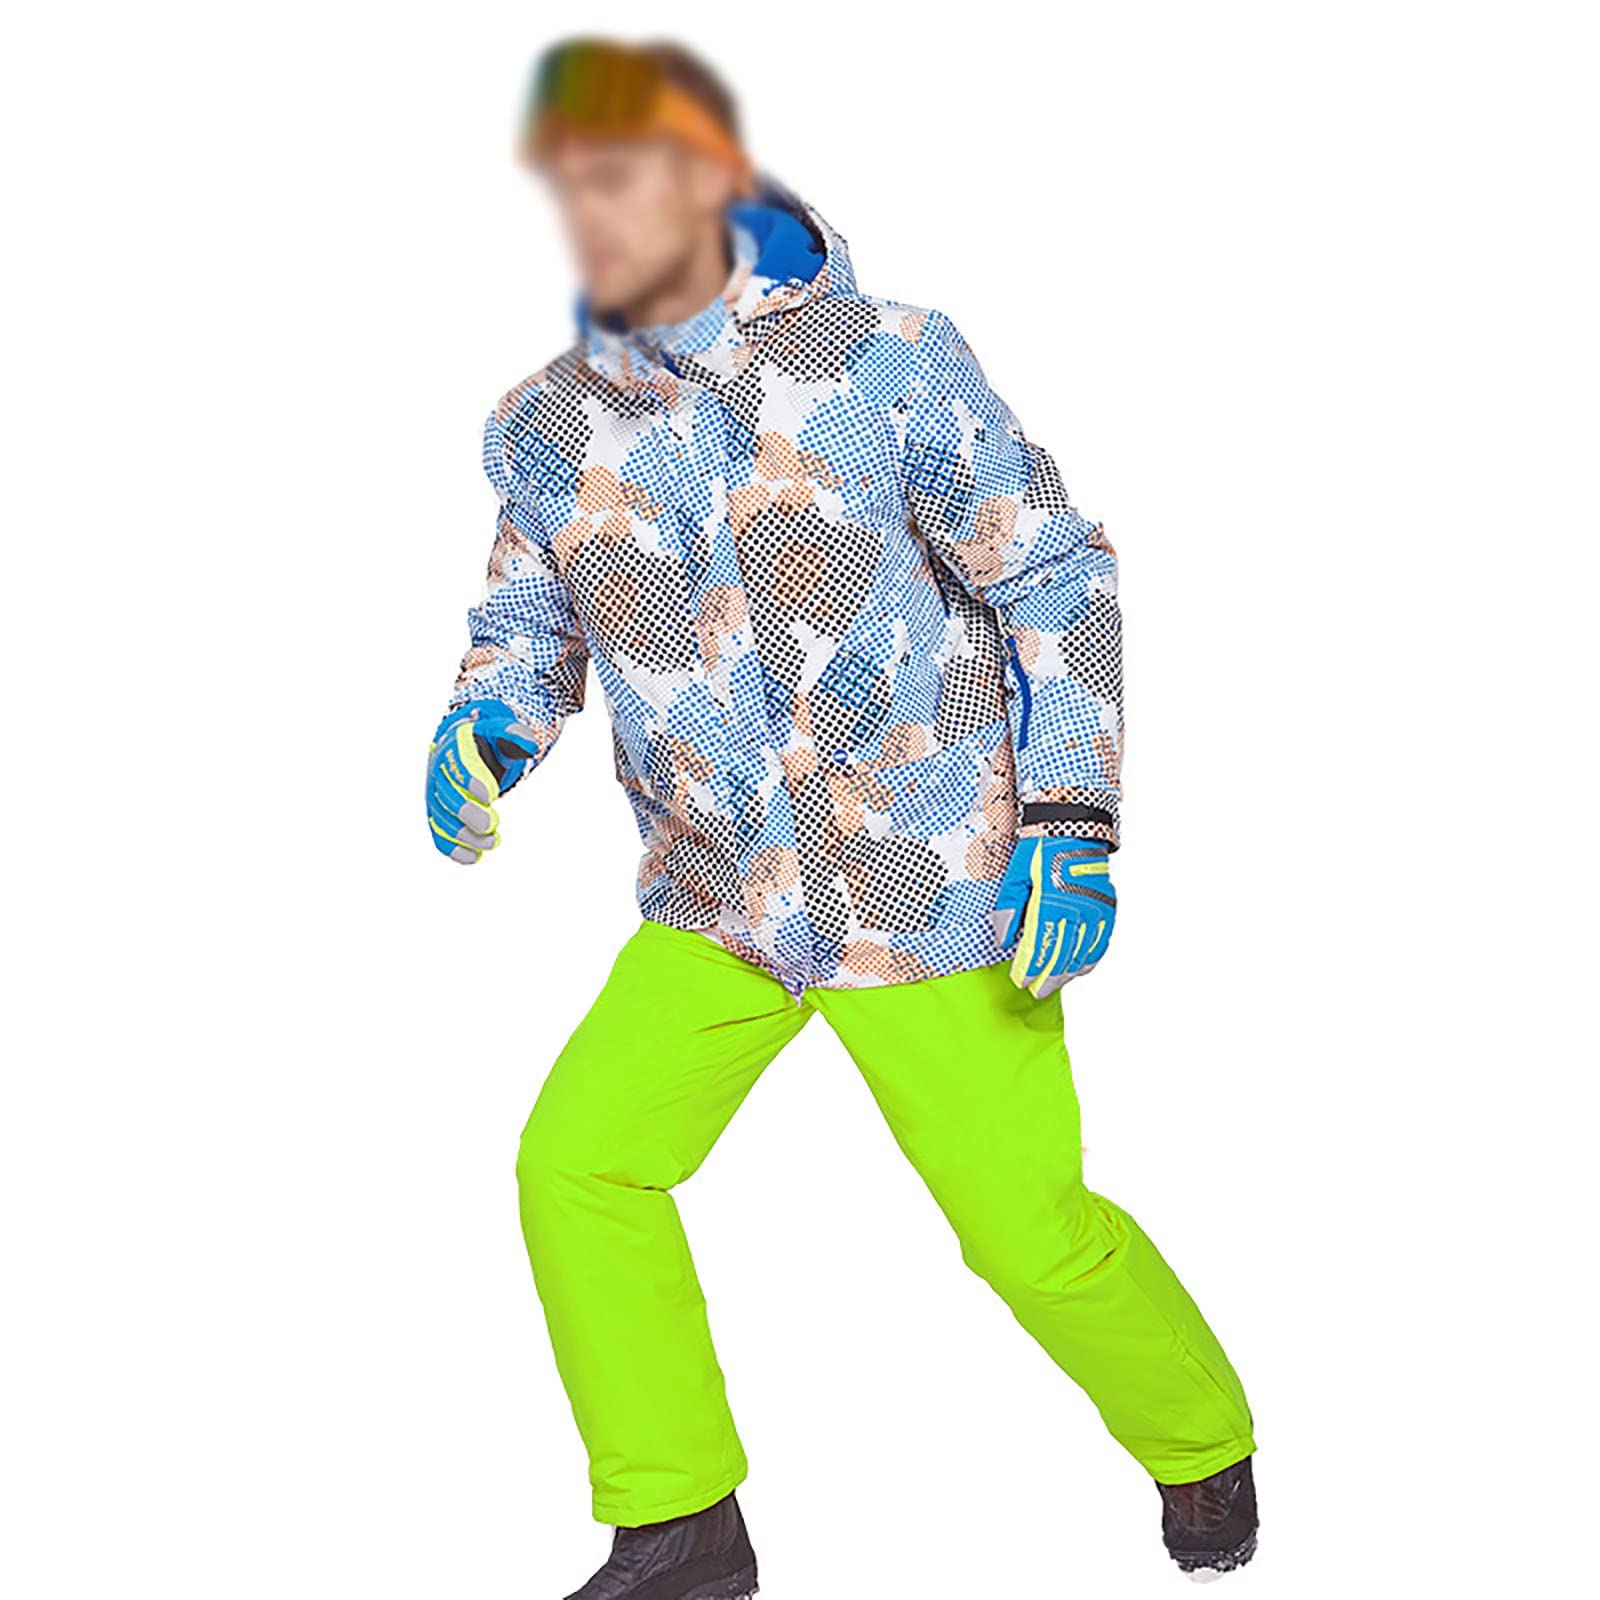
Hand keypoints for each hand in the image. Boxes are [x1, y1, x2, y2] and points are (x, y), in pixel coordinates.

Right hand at [426, 699, 539, 862]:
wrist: (466, 747)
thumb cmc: (486, 740)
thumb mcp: (500, 732)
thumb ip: (514, 735)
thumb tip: (530, 744)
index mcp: (454, 748)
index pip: (459, 764)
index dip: (471, 780)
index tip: (491, 795)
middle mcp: (440, 772)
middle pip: (447, 796)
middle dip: (468, 813)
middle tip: (492, 824)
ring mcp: (436, 795)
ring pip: (441, 820)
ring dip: (464, 836)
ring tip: (493, 841)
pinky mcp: (438, 814)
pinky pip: (438, 834)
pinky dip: (453, 849)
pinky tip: (473, 857)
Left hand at [996, 836, 1116, 995]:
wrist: (1073, 827)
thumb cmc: (1041, 849)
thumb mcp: (1016, 874)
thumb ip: (1009, 908)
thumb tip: (1002, 939)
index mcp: (1049, 900)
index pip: (1038, 945)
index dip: (1029, 968)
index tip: (1020, 980)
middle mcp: (1076, 908)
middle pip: (1061, 955)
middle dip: (1047, 977)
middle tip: (1036, 992)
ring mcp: (1095, 909)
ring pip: (1082, 953)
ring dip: (1067, 973)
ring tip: (1054, 985)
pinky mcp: (1107, 907)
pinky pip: (1101, 941)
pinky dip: (1090, 959)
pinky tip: (1080, 970)